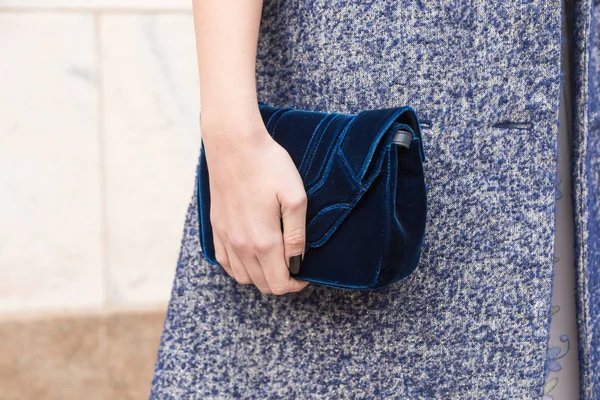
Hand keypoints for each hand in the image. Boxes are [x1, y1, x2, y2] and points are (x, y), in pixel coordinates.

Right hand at [201, 117, 309, 294]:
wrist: (234, 145)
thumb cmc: (269, 166)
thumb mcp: (295, 198)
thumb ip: (297, 235)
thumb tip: (298, 262)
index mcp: (264, 241)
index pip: (279, 284)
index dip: (296, 284)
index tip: (306, 274)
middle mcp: (241, 246)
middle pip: (262, 284)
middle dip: (281, 281)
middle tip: (294, 266)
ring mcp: (226, 238)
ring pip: (243, 278)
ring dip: (261, 276)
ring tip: (275, 261)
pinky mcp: (216, 229)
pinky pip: (225, 263)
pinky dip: (240, 268)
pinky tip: (251, 256)